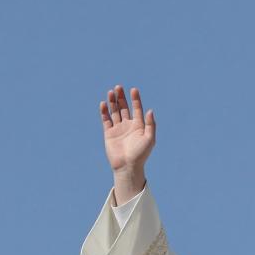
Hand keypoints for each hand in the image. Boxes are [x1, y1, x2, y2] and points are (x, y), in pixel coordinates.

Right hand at [100, 84, 155, 202]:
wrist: (128, 167)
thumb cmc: (140, 155)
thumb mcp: (149, 139)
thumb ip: (150, 124)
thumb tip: (150, 110)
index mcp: (138, 126)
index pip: (136, 108)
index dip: (135, 99)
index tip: (134, 90)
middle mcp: (128, 125)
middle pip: (124, 107)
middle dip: (121, 97)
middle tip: (118, 87)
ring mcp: (118, 129)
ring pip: (115, 111)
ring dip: (112, 102)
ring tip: (111, 92)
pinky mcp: (109, 133)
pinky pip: (106, 120)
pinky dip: (104, 112)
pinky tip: (104, 103)